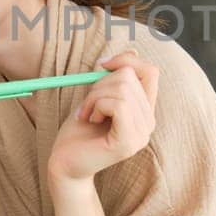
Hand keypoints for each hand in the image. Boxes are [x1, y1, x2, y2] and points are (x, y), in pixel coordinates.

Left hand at [47, 51, 159, 182]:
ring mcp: (141, 134)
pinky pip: (119, 105)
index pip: (151, 72)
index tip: (102, 66)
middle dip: (100, 84)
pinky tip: (90, 120)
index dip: (127, 60)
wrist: (64, 163)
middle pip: (130, 77)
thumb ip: (115, 78)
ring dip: (95, 97)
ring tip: (87, 114)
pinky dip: (98, 106)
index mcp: (144, 111)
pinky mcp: (128, 142)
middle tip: (86, 105)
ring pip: (123, 90)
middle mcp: (148, 122)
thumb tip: (132, 52)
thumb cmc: (79, 131)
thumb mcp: (98, 96)